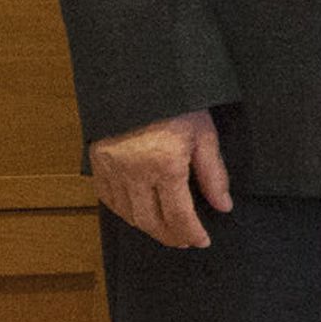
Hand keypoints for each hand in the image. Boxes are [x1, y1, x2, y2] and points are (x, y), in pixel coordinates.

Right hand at [88, 109, 231, 248]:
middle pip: (150, 221)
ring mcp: (112, 169)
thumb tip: (223, 206)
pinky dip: (124, 212)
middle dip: (170, 236)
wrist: (138, 79)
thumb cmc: (177, 104)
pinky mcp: (97, 163)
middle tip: (185, 241)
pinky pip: (108, 199)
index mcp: (164, 165)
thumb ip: (213, 174)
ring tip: (166, 231)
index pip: (178, 215)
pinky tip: (139, 213)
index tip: (202, 241)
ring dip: (148, 227)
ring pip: (128, 214)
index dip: (191, 233)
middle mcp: (134, 172)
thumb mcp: (203, 135)